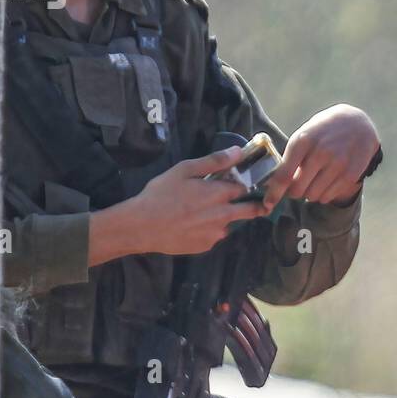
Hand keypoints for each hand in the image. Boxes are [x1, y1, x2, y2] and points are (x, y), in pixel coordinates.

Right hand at [127, 145, 269, 255]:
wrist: (142, 227)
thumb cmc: (161, 194)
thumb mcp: (184, 170)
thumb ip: (214, 161)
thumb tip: (238, 151)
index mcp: (220, 194)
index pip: (247, 188)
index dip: (245, 184)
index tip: (241, 183)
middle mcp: (224, 215)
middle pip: (251, 211)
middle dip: (254, 206)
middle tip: (251, 203)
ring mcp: (216, 233)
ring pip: (229, 223)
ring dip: (223, 218)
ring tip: (201, 213)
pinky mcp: (206, 246)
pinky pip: (214, 235)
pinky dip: (209, 229)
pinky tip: (191, 225)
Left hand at [261, 104, 379, 207]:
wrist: (357, 123)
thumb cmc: (322, 132)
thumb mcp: (304, 135)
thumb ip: (290, 159)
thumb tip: (273, 185)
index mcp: (302, 140)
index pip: (284, 175)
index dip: (274, 193)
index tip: (268, 204)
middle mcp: (320, 152)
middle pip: (298, 190)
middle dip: (294, 192)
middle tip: (297, 184)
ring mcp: (337, 164)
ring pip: (313, 196)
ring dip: (310, 193)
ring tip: (315, 179)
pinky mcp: (350, 174)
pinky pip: (328, 197)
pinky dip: (324, 194)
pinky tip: (327, 180)